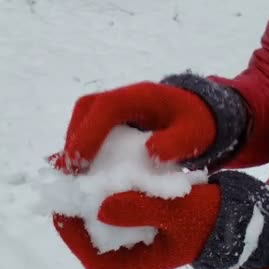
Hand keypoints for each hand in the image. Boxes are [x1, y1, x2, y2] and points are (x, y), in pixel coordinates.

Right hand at [51, 82, 215, 173]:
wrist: (202, 111)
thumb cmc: (199, 122)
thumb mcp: (196, 134)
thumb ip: (177, 142)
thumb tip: (150, 152)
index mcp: (142, 95)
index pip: (107, 108)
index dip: (89, 132)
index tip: (78, 160)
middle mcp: (125, 95)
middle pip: (87, 108)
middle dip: (74, 138)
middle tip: (66, 171)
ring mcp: (117, 105)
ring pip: (84, 116)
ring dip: (74, 142)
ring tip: (71, 173)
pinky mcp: (114, 117)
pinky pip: (90, 125)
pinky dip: (83, 145)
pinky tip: (83, 170)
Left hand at [53, 184, 220, 268]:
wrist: (235, 210)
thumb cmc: (209, 216)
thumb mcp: (178, 211)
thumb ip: (141, 209)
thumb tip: (101, 207)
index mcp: (144, 259)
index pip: (97, 260)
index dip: (73, 239)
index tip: (62, 212)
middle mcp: (137, 248)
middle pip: (95, 238)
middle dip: (76, 214)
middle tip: (63, 186)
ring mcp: (140, 231)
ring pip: (104, 220)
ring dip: (89, 198)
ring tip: (76, 173)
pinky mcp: (144, 212)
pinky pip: (118, 204)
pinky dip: (107, 188)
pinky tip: (101, 167)